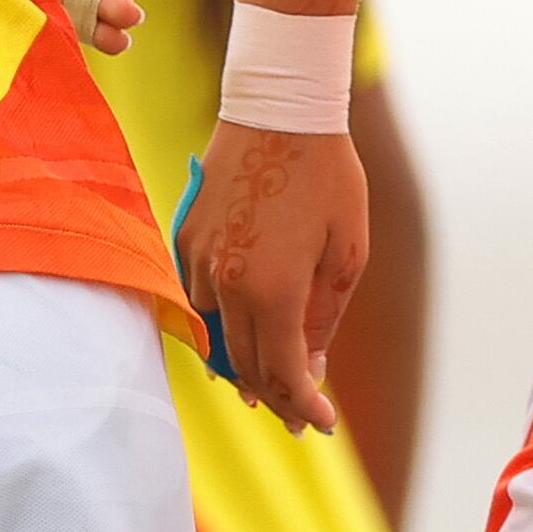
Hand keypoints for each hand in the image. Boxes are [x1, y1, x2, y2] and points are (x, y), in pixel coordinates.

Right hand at [176, 117, 364, 434]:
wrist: (279, 108)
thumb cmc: (327, 174)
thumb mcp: (347, 250)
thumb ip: (324, 316)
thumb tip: (309, 367)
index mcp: (273, 290)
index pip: (282, 373)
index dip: (304, 406)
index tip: (324, 423)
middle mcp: (227, 283)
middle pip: (244, 365)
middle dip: (275, 396)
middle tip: (300, 416)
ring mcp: (199, 260)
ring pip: (216, 335)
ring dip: (243, 362)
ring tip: (269, 383)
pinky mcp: (185, 237)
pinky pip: (198, 299)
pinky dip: (220, 324)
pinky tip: (240, 332)